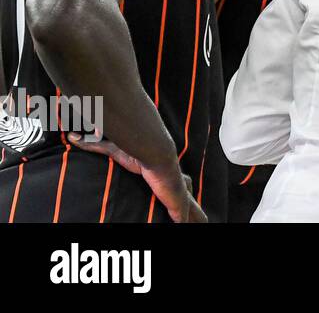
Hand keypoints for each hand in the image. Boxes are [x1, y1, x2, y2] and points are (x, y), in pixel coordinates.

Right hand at [69, 133, 205, 222]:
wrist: (153, 149)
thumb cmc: (136, 148)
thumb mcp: (113, 149)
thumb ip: (94, 145)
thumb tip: (72, 137)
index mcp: (163, 173)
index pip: (173, 181)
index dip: (176, 187)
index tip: (178, 191)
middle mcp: (173, 182)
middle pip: (186, 195)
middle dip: (190, 204)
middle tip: (195, 214)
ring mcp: (178, 192)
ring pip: (191, 207)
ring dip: (194, 215)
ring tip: (201, 224)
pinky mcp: (178, 200)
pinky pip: (186, 215)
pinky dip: (189, 221)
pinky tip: (193, 227)